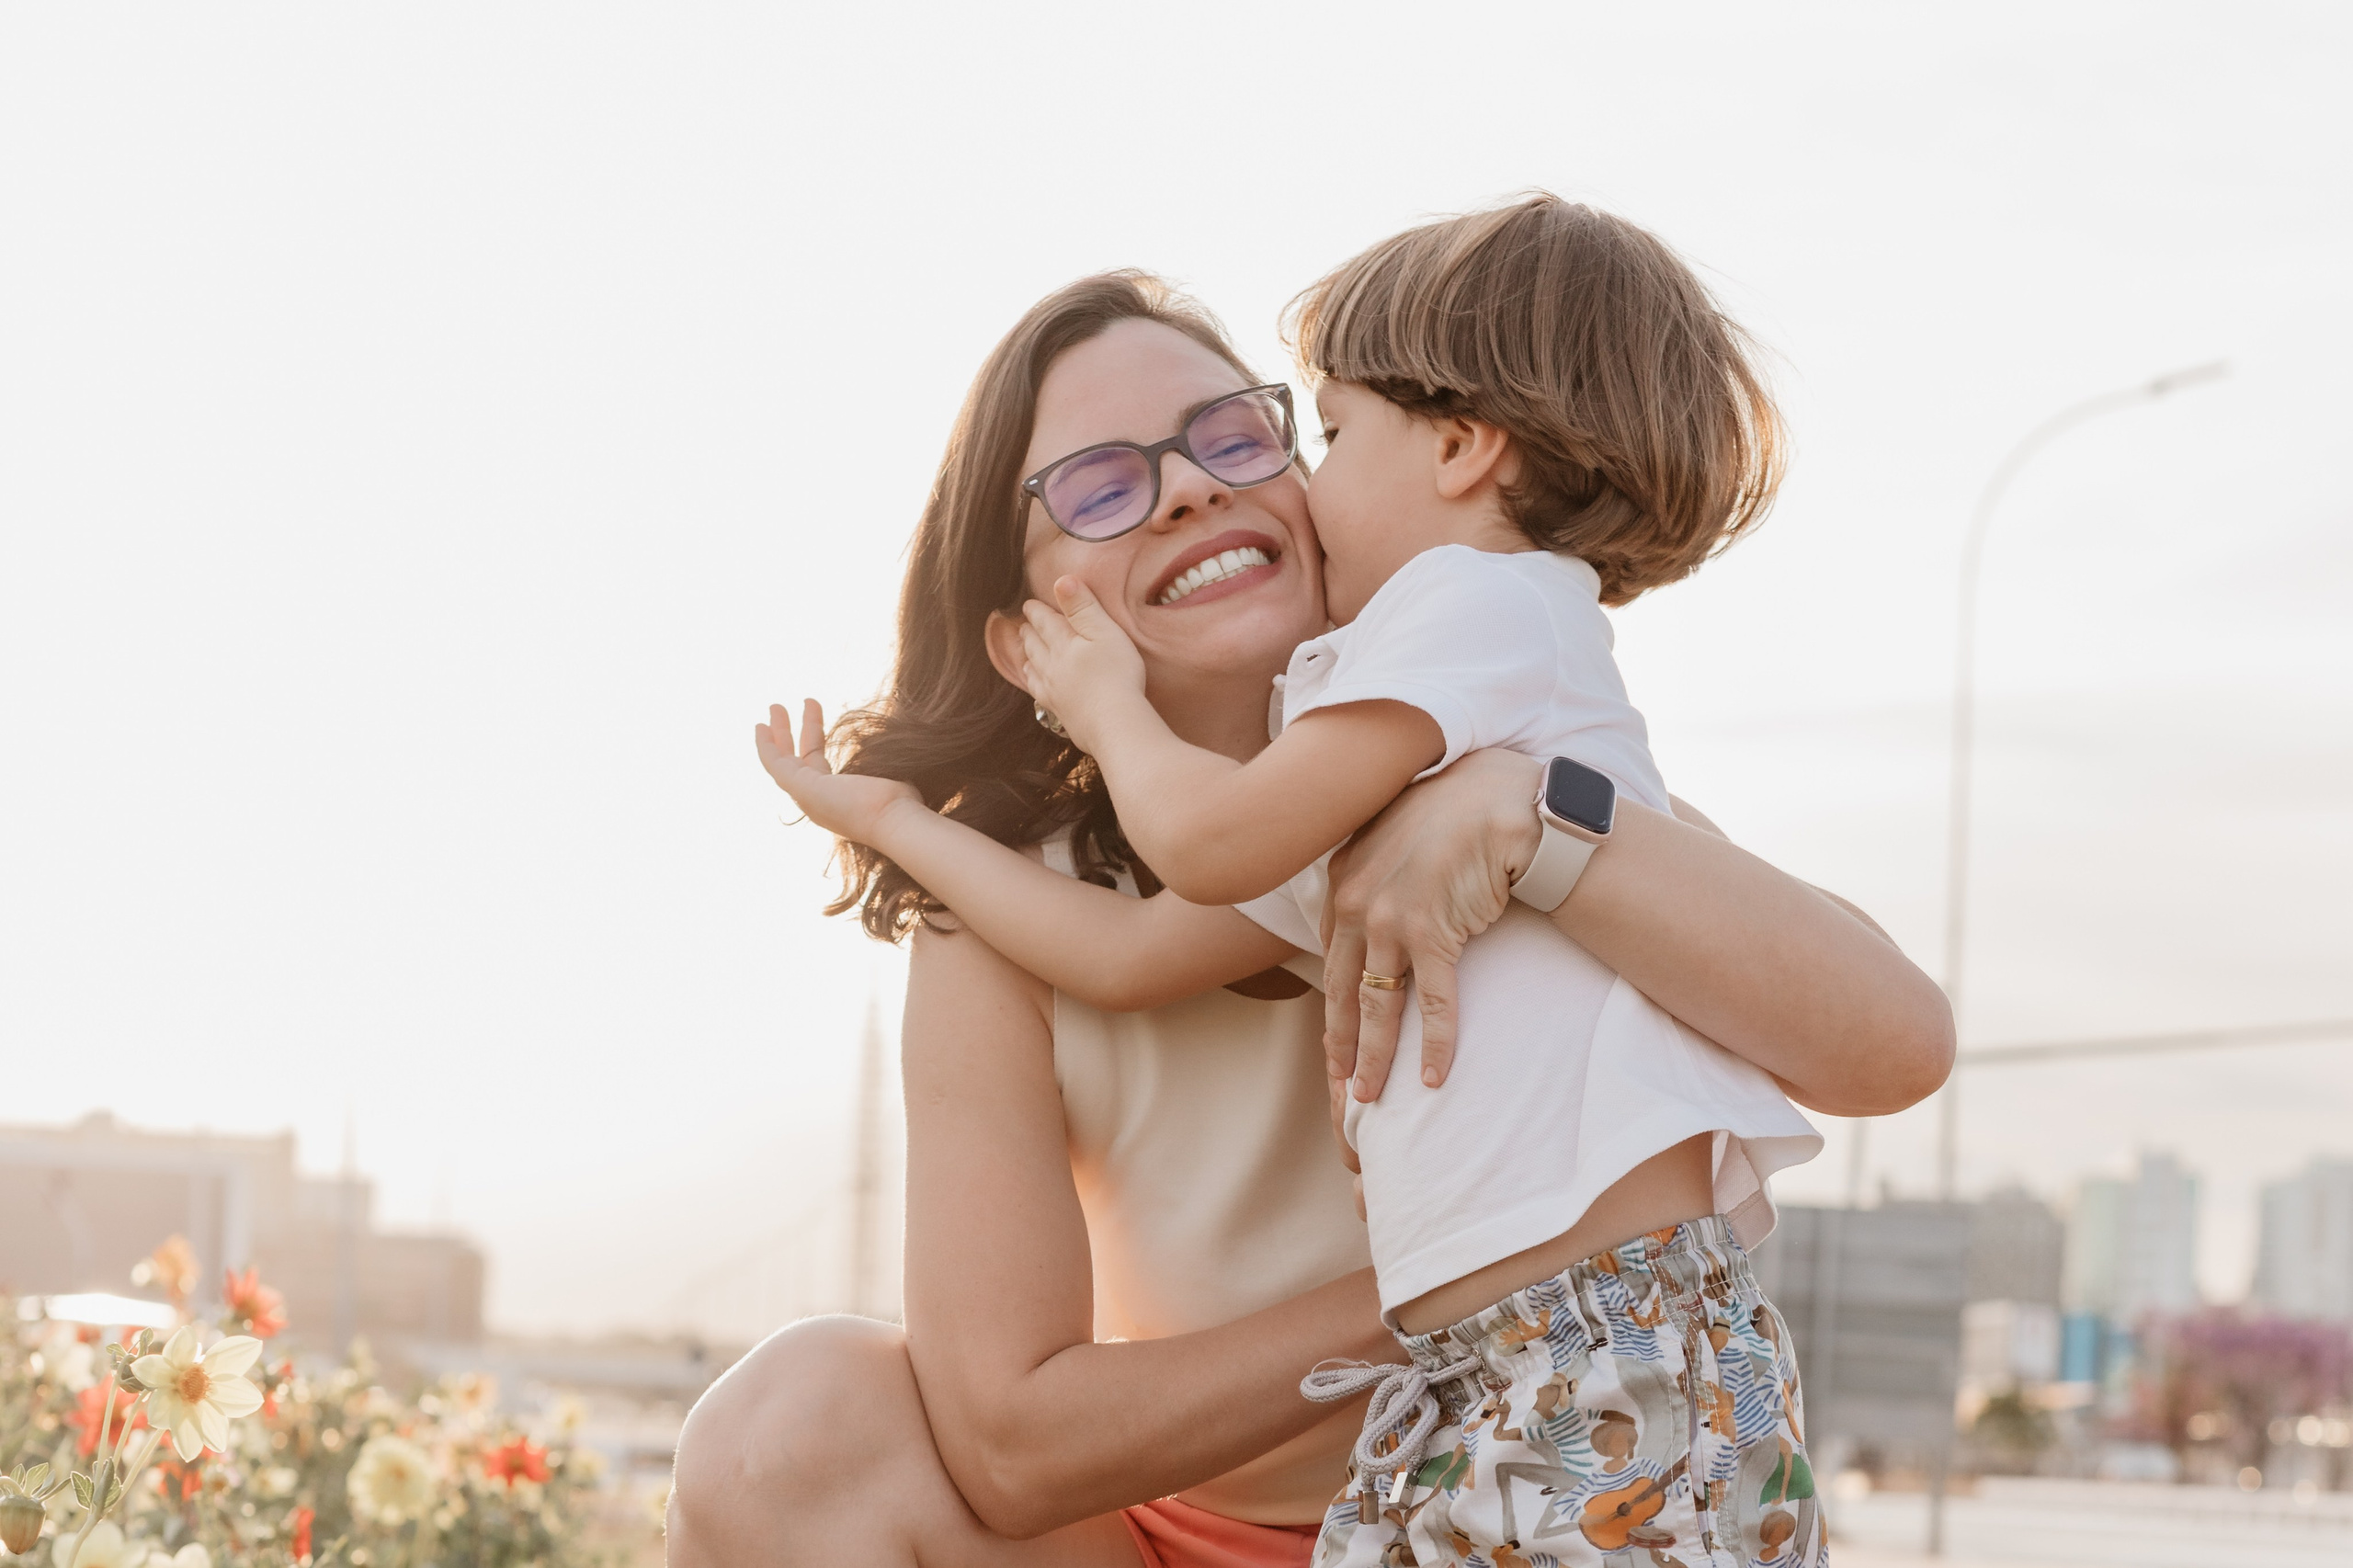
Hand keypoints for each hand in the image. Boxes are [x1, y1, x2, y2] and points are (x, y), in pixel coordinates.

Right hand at [754, 700, 921, 846]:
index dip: (811, 738)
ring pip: (783, 760)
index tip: (811, 714)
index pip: (817, 764)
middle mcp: (818, 802)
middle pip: (797, 761)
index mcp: (836, 800)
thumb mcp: (891, 776)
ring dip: (777, 733)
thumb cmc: (901, 805)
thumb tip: (899, 741)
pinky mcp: (801, 789)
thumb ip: (885, 761)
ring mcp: (807, 798)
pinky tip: (761, 726)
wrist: (896, 821)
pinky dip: (766, 745)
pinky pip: (775, 764)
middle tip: (782, 710)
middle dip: (789, 734)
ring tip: (774, 706)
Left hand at [1014, 578, 1147, 754]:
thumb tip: (1061, 581)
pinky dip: (1032, 682)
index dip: (1036, 610)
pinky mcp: (1060, 711)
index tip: (1028, 604)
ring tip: (1024, 649)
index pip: (1044, 621)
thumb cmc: (1116, 675)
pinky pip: (1037, 692)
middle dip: (1029, 631)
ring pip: (1032, 667)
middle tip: (1023, 624)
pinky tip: (1034, 684)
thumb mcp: (1106, 632)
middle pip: (1035, 644)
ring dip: (1027, 654)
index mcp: (1063, 643)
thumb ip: (1083, 606)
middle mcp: (1052, 665)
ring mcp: (1053, 690)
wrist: (1114, 724)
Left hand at [1320, 748, 1541, 1099]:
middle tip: (1339, 1090)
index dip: (1335, 1007)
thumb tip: (1379, 919)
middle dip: (1340, 1046)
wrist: (1503, 797)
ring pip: (1378, 1005)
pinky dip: (1432, 1044)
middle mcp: (1356, 900)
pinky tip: (1431, 1079)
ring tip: (1369, 1100)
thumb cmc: (1459, 814)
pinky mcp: (1433, 931)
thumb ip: (1379, 879)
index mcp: (1343, 878)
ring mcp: (1391, 917)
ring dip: (1374, 1058)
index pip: (1332, 959)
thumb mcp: (1399, 842)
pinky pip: (1431, 1002)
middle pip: (1343, 990)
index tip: (1335, 1044)